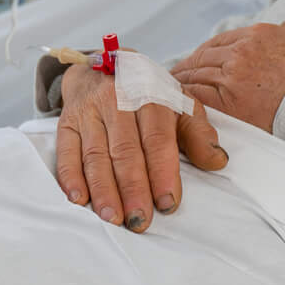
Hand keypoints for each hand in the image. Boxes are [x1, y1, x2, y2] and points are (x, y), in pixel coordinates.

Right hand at [55, 62, 226, 231]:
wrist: (107, 62)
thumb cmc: (148, 92)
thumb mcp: (178, 103)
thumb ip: (198, 133)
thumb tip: (217, 162)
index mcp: (151, 95)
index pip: (157, 138)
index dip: (162, 172)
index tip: (168, 203)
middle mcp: (117, 100)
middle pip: (125, 150)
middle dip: (133, 189)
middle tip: (139, 221)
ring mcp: (89, 111)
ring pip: (95, 154)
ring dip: (103, 189)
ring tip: (112, 217)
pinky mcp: (67, 121)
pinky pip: (67, 151)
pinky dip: (70, 176)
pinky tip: (79, 199)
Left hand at [172, 22, 284, 133]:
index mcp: (259, 33)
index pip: (218, 42)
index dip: (202, 55)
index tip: (192, 64)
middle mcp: (242, 49)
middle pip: (201, 58)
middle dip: (185, 70)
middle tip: (169, 82)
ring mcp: (234, 74)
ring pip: (195, 77)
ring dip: (180, 87)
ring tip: (166, 97)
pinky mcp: (232, 101)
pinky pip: (197, 98)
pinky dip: (183, 101)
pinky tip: (175, 107)